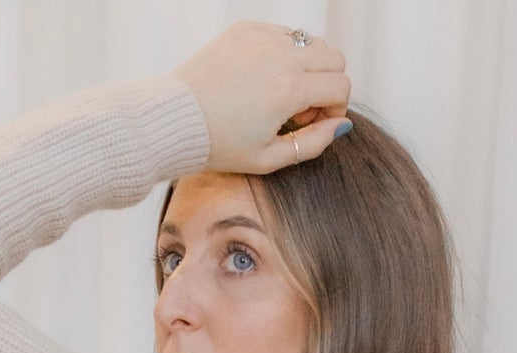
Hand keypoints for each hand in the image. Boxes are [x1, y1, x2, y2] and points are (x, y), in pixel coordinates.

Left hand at [172, 21, 350, 175]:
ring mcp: (263, 37)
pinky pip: (282, 34)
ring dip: (307, 67)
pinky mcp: (246, 29)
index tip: (313, 124)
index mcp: (290, 87)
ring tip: (281, 94)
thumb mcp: (268, 158)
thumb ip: (312, 144)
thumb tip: (341, 127)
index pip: (341, 87)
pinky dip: (281, 54)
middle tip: (299, 109)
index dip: (335, 110)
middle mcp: (282, 55)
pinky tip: (260, 79)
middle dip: (327, 85)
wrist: (174, 121)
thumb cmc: (218, 145)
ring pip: (311, 42)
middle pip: (334, 58)